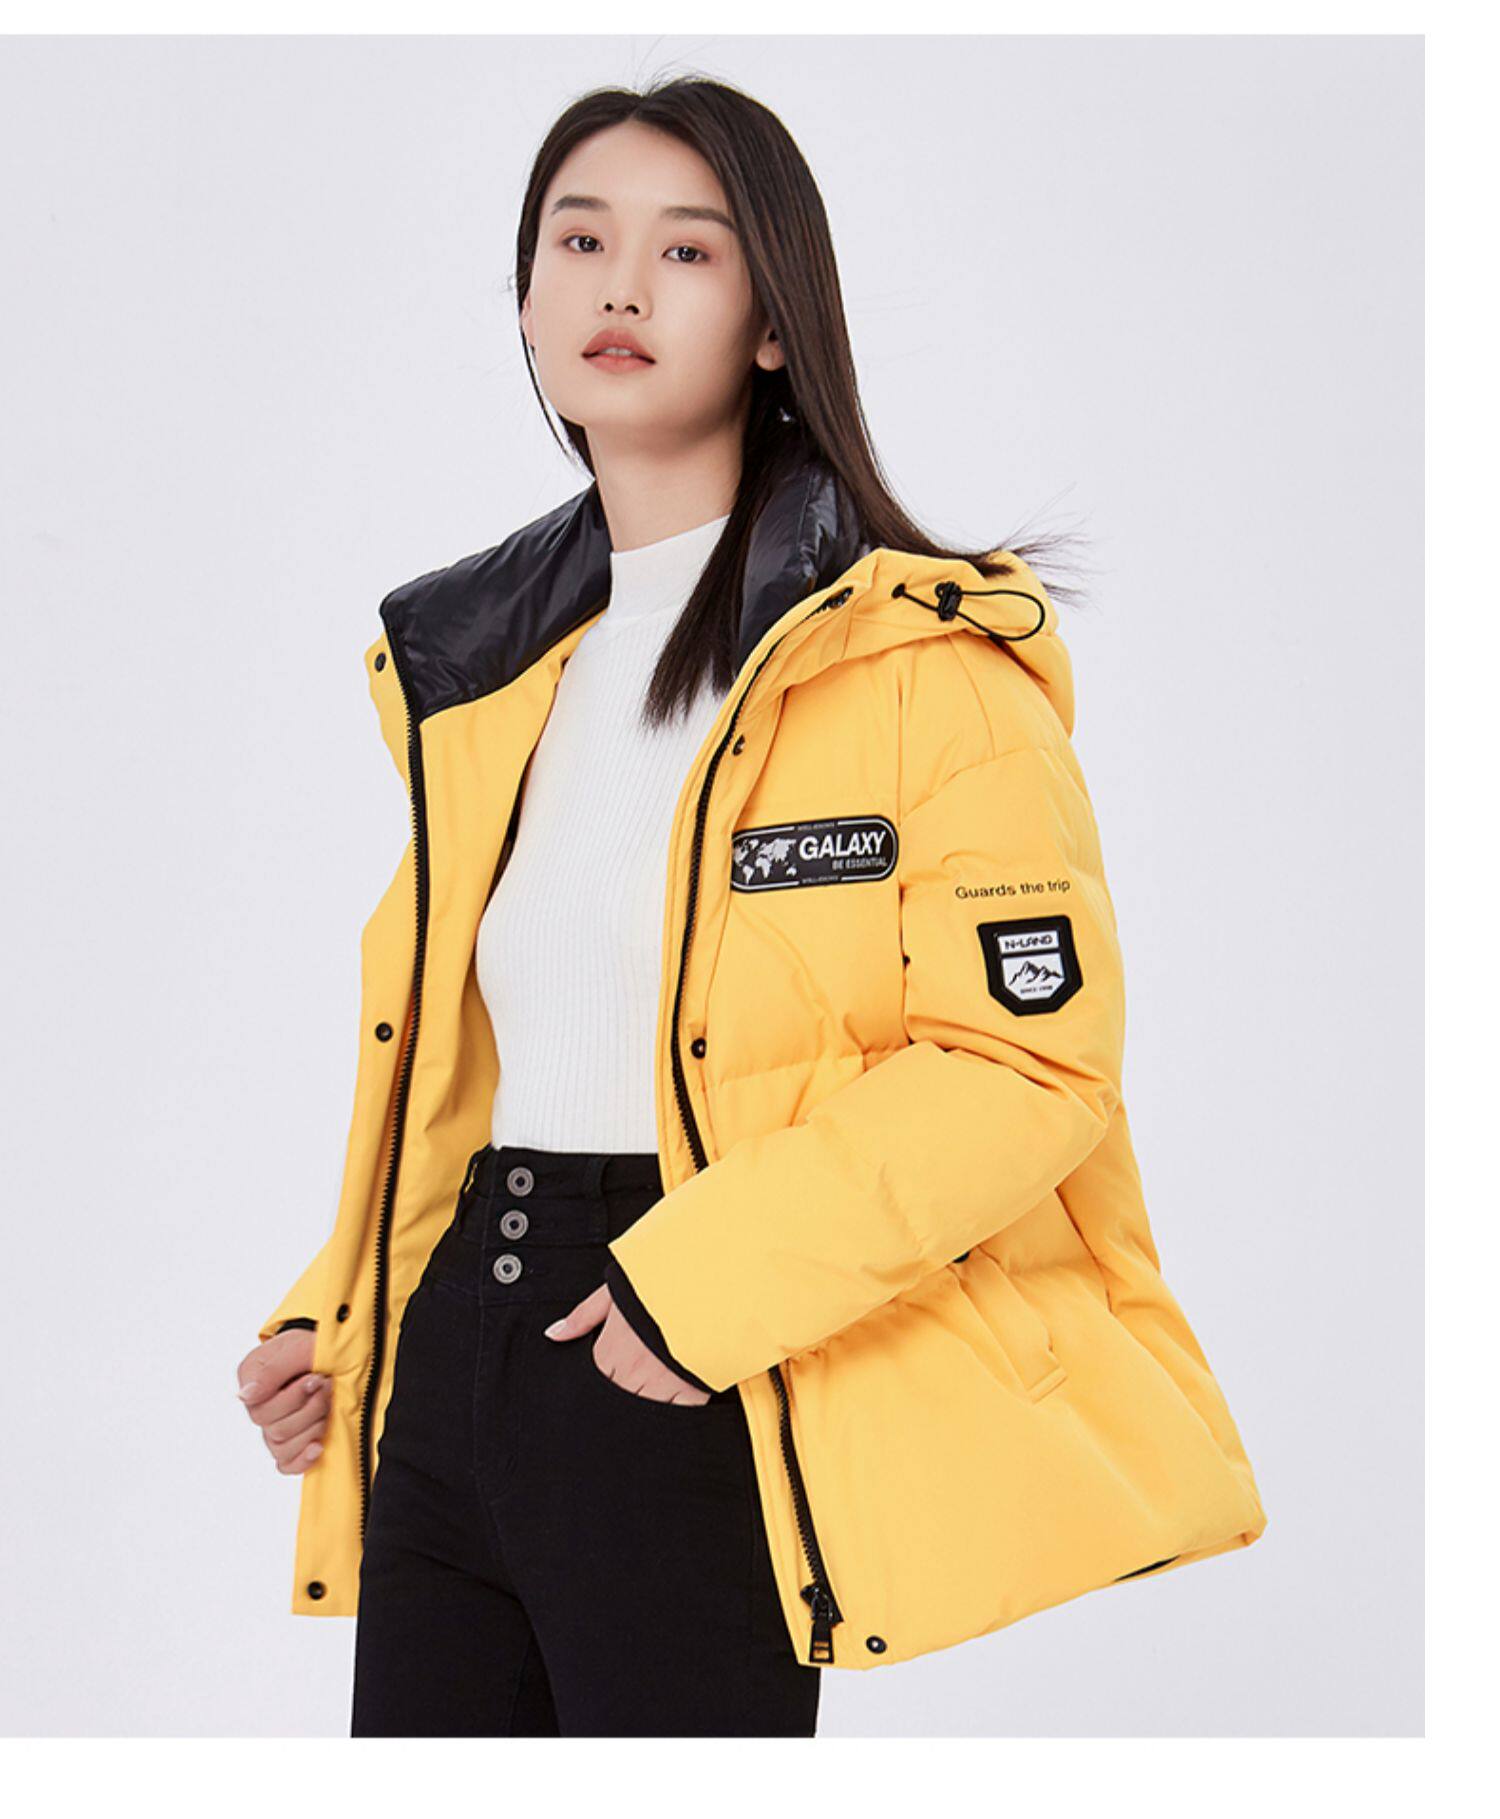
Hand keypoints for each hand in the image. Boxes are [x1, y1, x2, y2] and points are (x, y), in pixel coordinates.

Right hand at [236, 1328, 328, 1472]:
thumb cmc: (314, 1345)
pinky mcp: (292, 1442)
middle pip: (276, 1430)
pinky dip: (303, 1460)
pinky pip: (286, 1465)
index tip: (315, 1379)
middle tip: (327, 1385)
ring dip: (314, 1426)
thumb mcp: (297, 1348)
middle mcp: (258, 1408)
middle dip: (310, 1408)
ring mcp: (273, 1427)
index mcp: (252, 1382)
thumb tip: (245, 1396)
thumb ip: (271, 1370)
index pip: (261, 1410)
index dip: (293, 1398)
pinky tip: (318, 1446)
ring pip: (283, 1448)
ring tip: (329, 1403)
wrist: (337, 1349)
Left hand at [544, 1284, 711, 1404]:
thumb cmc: (662, 1285)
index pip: (593, 1380)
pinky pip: (676, 1415)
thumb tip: (554, 1334)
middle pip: (614, 1401)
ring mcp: (662, 1383)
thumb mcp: (615, 1291)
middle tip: (622, 1398)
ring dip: (640, 1409)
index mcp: (612, 1347)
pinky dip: (671, 1415)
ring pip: (641, 1413)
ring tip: (643, 1406)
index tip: (605, 1381)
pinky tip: (671, 1411)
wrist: (709, 1283)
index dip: (595, 1385)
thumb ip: (582, 1316)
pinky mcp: (692, 1390)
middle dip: (616, 1400)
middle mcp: (634, 1371)